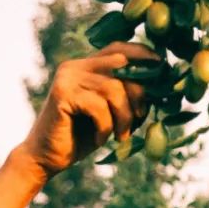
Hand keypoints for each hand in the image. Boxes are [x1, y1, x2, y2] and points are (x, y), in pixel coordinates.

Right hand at [20, 42, 155, 178]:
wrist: (46, 158)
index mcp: (87, 66)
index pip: (119, 49)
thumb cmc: (81, 137)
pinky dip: (105, 128)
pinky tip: (99, 139)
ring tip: (120, 135)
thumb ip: (127, 98)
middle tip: (139, 120)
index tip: (162, 69)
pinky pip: (99, 108)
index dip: (143, 55)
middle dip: (139, 96)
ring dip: (124, 117)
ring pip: (114, 90)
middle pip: (123, 68)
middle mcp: (76, 66)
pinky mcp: (62, 94)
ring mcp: (67, 77)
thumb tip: (160, 90)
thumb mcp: (110, 114)